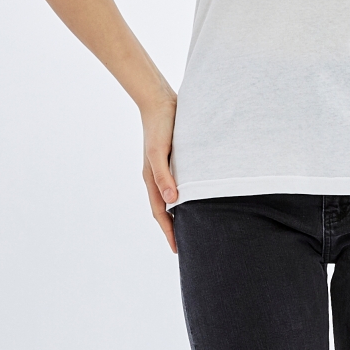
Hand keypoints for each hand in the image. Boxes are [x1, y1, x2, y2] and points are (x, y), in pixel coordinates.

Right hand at [141, 92, 179, 253]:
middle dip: (173, 228)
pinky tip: (197, 198)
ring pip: (173, 198)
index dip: (169, 231)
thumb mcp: (159, 152)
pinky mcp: (176, 160)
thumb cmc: (159, 126)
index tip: (177, 249)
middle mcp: (158, 177)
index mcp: (152, 179)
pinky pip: (180, 184)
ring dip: (180, 213)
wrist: (160, 101)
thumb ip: (164, 175)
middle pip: (165, 210)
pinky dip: (186, 196)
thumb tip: (172, 201)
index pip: (160, 213)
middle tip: (188, 246)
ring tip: (193, 228)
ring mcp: (166, 169)